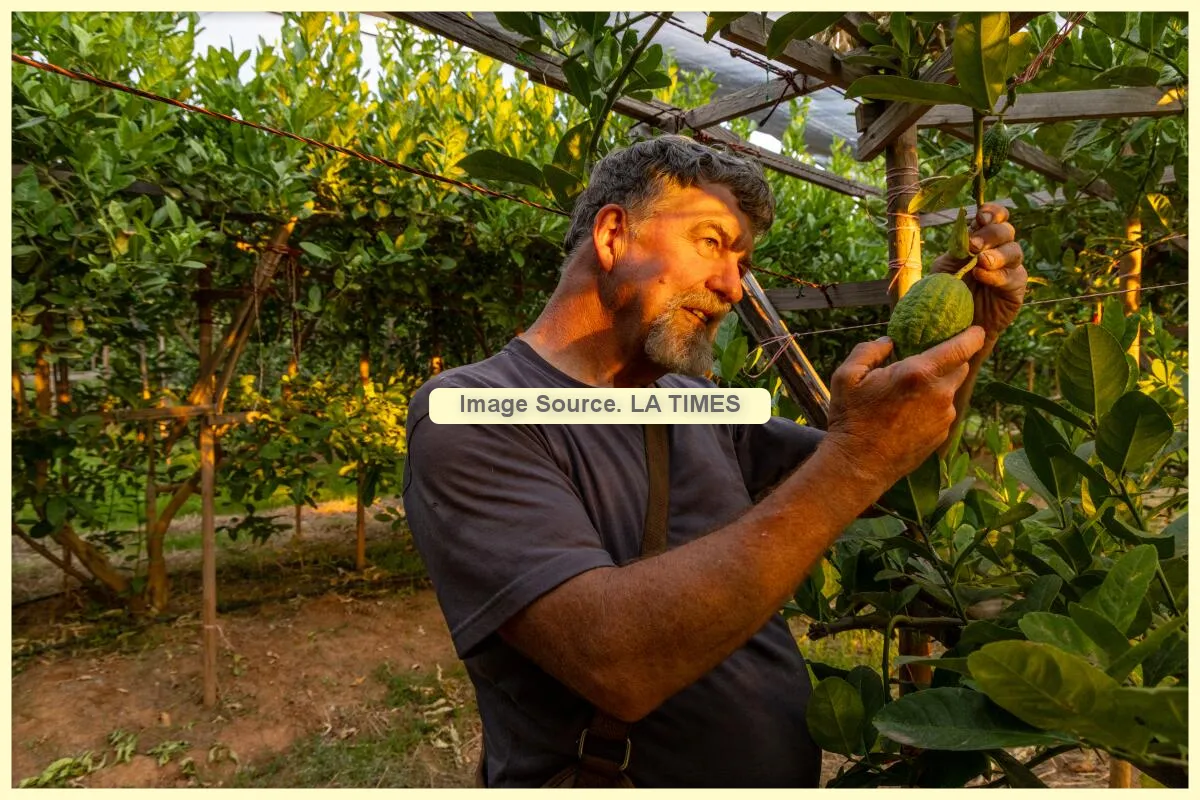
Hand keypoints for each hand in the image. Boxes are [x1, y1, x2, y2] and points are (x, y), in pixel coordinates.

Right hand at [825, 327, 985, 489]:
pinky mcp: (942, 435)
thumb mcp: (846, 376)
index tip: (974, 329)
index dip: (972, 335)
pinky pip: (943, 412)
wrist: (859, 465)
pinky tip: (908, 415)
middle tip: (927, 360)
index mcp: (919, 373)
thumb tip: (889, 342)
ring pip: (950, 391)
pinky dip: (932, 407)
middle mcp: (939, 394)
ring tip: (908, 394)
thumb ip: (869, 350)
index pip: (962, 347)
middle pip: (961, 367)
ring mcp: (943, 417)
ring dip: (937, 386)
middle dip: (950, 360)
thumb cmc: (851, 419)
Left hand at [930, 204, 1026, 339]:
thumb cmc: (946, 293)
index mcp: (980, 239)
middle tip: (973, 246)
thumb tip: (968, 230)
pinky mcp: (1016, 288)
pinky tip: (982, 276)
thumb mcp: (945, 267)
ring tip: (980, 262)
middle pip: (1006, 230)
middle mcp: (998, 250)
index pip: (994, 217)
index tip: (981, 217)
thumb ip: (956, 248)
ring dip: (996, 254)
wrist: (953, 326)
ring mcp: (1010, 268)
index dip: (992, 213)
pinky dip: (997, 275)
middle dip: (991, 234)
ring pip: (1014, 251)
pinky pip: (1013, 276)